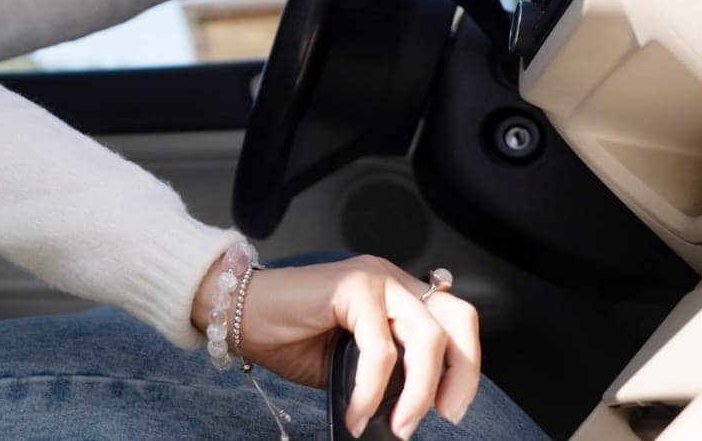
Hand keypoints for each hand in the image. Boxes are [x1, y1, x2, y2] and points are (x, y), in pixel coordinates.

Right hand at [193, 253, 479, 438]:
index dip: (465, 364)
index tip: (451, 408)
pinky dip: (372, 391)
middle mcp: (391, 277)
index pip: (456, 320)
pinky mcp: (351, 286)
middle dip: (461, 374)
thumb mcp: (350, 362)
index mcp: (396, 293)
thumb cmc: (287, 336)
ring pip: (425, 338)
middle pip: (457, 319)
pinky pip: (380, 349)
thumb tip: (411, 411)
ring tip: (398, 425)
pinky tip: (356, 413)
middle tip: (444, 414)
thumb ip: (386, 373)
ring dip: (418, 392)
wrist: (236, 315)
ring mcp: (373, 277)